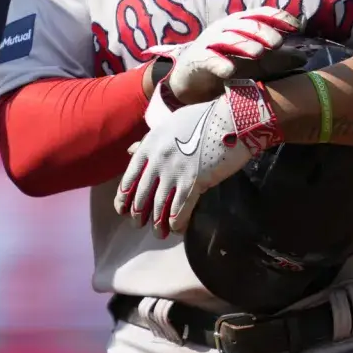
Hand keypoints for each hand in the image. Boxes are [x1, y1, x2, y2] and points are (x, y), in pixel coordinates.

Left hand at [113, 81, 282, 238]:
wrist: (231, 120)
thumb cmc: (203, 118)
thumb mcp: (169, 124)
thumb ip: (150, 141)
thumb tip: (131, 151)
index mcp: (150, 145)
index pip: (129, 177)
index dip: (123, 197)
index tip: (121, 209)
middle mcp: (158, 161)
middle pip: (142, 195)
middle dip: (138, 214)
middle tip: (137, 225)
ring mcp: (174, 173)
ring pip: (159, 206)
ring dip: (156, 224)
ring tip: (157, 234)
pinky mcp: (194, 183)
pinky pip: (179, 209)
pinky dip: (176, 222)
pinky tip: (176, 229)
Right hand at [160, 7, 300, 104]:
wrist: (190, 79)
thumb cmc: (226, 64)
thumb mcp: (255, 62)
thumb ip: (278, 59)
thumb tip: (305, 57)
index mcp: (240, 24)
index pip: (261, 13)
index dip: (279, 17)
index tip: (296, 27)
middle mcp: (225, 28)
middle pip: (246, 24)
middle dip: (264, 31)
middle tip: (278, 44)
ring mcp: (209, 43)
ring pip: (228, 39)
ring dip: (244, 44)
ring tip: (259, 53)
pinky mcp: (197, 60)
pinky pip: (209, 59)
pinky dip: (220, 64)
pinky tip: (230, 71)